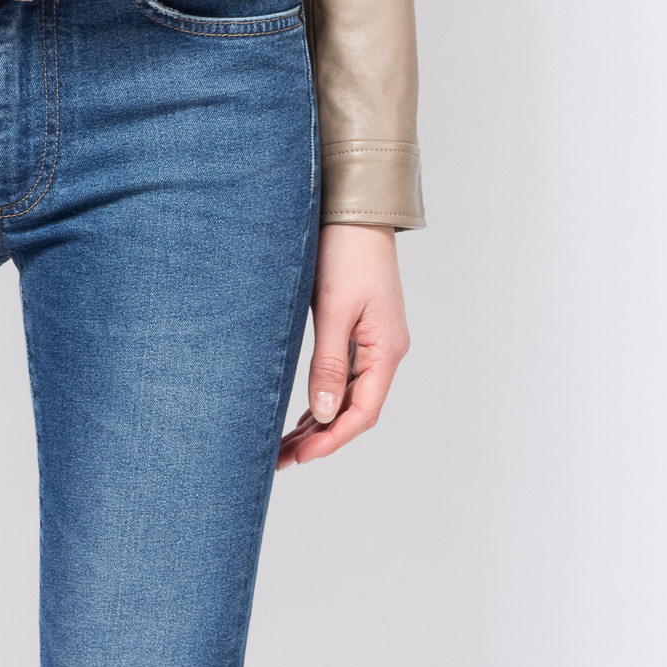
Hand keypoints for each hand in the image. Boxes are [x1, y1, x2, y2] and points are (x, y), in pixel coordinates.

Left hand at [276, 222, 408, 469]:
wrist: (355, 208)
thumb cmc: (346, 252)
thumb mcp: (334, 309)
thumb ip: (328, 362)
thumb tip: (323, 414)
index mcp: (385, 350)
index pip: (361, 412)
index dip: (331, 439)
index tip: (299, 457)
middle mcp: (384, 349)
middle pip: (354, 408)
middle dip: (319, 436)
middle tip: (281, 458)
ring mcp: (373, 338)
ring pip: (347, 392)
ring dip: (319, 419)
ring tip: (285, 443)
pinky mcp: (360, 325)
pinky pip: (343, 373)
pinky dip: (322, 394)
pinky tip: (303, 409)